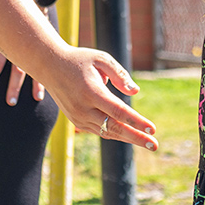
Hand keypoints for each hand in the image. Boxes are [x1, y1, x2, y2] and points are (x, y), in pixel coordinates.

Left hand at [0, 25, 45, 104]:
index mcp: (7, 37)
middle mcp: (23, 41)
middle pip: (18, 69)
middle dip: (14, 87)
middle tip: (10, 102)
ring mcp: (37, 40)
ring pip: (36, 65)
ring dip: (36, 83)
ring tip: (37, 98)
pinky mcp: (47, 38)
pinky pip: (48, 58)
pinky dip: (48, 69)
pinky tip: (51, 80)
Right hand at [43, 45, 157, 150]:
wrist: (49, 66)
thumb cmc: (79, 60)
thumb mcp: (101, 59)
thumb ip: (119, 74)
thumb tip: (135, 91)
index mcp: (91, 92)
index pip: (118, 111)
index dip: (136, 121)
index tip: (152, 128)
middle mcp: (83, 108)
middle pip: (114, 127)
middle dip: (136, 137)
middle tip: (155, 145)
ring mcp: (77, 117)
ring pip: (107, 132)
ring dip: (128, 138)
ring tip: (148, 143)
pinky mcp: (75, 120)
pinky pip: (99, 130)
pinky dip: (115, 133)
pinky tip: (130, 135)